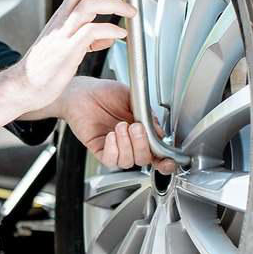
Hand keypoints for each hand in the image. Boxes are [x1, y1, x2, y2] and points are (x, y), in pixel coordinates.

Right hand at [8, 0, 131, 112]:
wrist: (23, 87)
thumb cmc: (44, 69)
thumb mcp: (68, 48)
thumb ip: (88, 39)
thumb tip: (109, 37)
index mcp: (62, 18)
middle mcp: (62, 21)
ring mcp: (63, 35)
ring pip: (87, 5)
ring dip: (113, 4)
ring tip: (130, 11)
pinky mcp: (66, 51)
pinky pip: (90, 32)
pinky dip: (109, 30)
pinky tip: (120, 34)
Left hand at [61, 77, 177, 174]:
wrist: (84, 91)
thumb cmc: (106, 93)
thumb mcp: (132, 99)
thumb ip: (147, 116)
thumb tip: (160, 132)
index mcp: (142, 132)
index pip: (157, 154)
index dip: (165, 161)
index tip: (168, 160)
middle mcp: (129, 143)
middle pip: (144, 159)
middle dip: (142, 145)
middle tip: (136, 126)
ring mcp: (115, 148)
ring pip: (128, 162)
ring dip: (126, 145)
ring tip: (120, 126)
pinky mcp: (100, 149)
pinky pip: (110, 160)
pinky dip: (113, 149)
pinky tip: (111, 135)